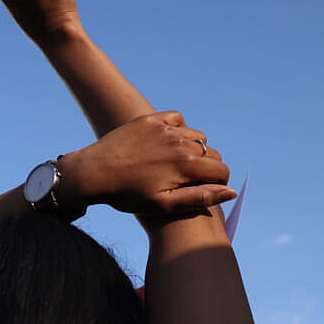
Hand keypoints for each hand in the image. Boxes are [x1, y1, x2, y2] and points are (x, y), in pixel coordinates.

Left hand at [56, 111, 235, 217]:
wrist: (93, 172)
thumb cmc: (128, 194)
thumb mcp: (164, 204)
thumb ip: (200, 197)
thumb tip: (231, 191)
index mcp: (185, 163)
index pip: (221, 171)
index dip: (217, 184)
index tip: (202, 190)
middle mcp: (178, 141)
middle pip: (212, 153)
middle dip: (207, 168)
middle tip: (187, 180)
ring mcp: (163, 127)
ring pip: (197, 136)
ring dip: (194, 149)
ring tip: (177, 164)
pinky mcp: (149, 119)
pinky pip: (178, 119)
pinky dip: (179, 129)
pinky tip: (168, 143)